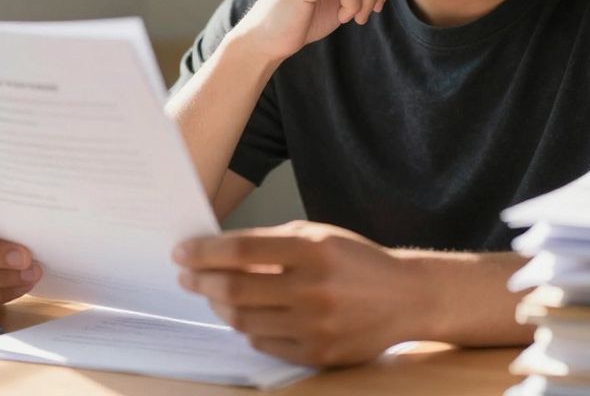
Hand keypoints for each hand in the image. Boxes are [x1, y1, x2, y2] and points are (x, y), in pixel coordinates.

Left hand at [172, 221, 417, 367]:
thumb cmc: (356, 261)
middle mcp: (314, 289)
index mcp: (313, 249)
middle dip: (201, 282)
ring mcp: (316, 326)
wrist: (407, 298)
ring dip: (219, 306)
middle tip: (186, 276)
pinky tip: (244, 314)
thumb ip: (271, 243)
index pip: (242, 250)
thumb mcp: (319, 236)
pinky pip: (264, 343)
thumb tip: (217, 254)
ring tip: (213, 294)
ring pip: (244, 320)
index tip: (182, 252)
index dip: (205, 252)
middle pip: (235, 290)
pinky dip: (247, 328)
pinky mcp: (319, 354)